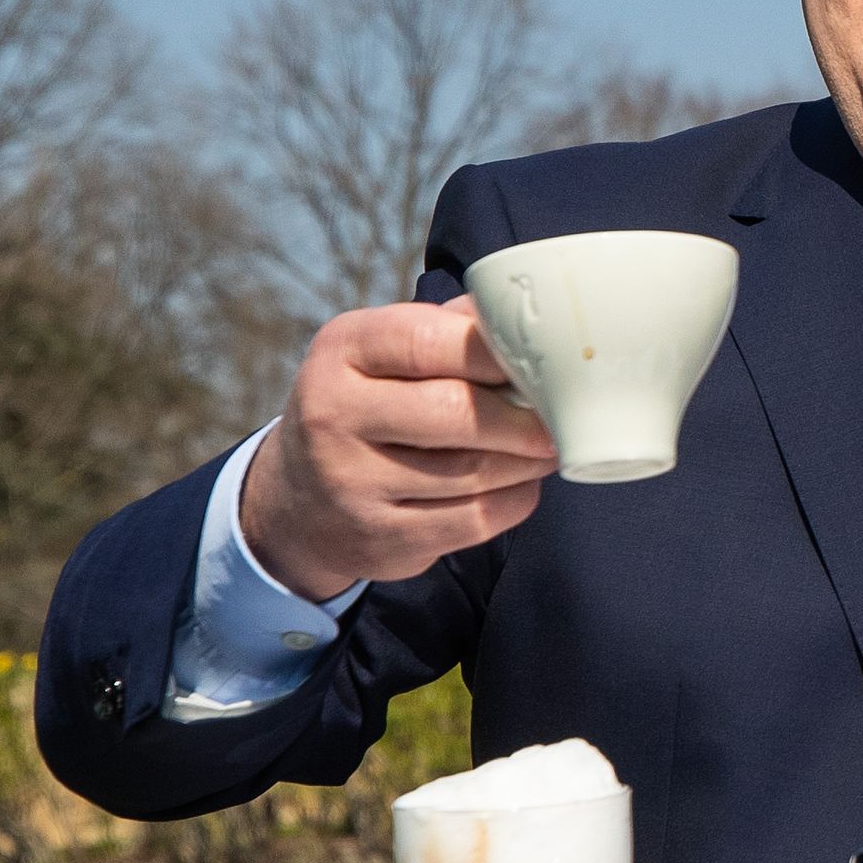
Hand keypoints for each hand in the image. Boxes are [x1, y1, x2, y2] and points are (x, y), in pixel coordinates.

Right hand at [239, 297, 557, 599]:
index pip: (427, 340)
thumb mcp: (382, 353)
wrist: (301, 498)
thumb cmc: (368, 405)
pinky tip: (520, 482)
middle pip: (455, 412)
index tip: (541, 361)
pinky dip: (515, 499)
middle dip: (523, 415)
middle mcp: (333, 416)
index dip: (495, 351)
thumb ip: (450, 328)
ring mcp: (352, 485)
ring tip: (548, 445)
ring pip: (474, 471)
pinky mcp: (381, 540)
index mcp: (340, 351)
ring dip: (528, 459)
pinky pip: (475, 519)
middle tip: (561, 415)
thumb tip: (527, 322)